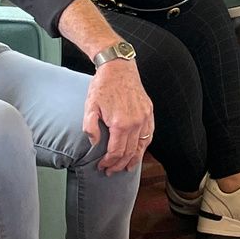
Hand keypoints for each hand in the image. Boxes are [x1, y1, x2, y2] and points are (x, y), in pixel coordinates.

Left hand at [83, 60, 153, 174]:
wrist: (118, 68)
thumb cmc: (103, 86)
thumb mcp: (90, 106)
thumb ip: (90, 127)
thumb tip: (95, 143)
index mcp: (120, 123)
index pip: (116, 152)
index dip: (108, 162)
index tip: (102, 166)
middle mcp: (135, 122)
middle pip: (129, 152)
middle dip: (119, 165)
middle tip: (110, 171)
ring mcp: (144, 117)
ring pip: (142, 146)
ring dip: (134, 159)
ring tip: (126, 167)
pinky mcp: (149, 111)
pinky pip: (149, 134)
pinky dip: (144, 146)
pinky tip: (139, 151)